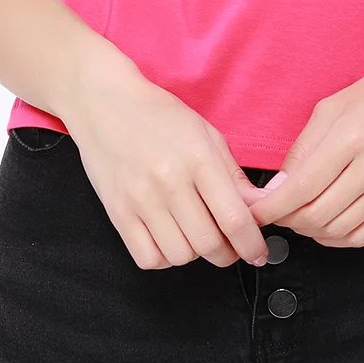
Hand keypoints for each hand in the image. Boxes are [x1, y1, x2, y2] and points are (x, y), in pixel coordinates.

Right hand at [59, 58, 269, 270]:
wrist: (105, 104)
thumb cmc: (158, 115)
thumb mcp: (205, 133)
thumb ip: (232, 174)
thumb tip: (257, 206)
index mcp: (198, 158)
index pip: (233, 217)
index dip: (251, 244)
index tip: (257, 252)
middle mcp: (170, 181)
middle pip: (208, 243)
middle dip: (226, 254)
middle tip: (229, 247)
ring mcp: (141, 199)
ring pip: (180, 255)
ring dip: (195, 255)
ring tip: (195, 236)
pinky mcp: (118, 212)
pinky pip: (148, 258)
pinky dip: (164, 258)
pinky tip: (168, 240)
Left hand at [238, 51, 363, 248]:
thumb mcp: (336, 105)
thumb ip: (305, 146)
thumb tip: (279, 185)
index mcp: (351, 137)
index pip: (302, 186)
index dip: (272, 206)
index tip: (253, 212)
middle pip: (317, 214)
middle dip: (287, 220)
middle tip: (275, 212)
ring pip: (337, 230)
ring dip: (309, 230)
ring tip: (298, 216)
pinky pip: (361, 236)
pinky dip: (335, 239)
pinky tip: (324, 226)